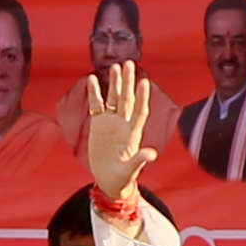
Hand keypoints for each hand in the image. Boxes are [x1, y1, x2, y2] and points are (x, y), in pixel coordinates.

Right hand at [81, 60, 154, 205]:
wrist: (109, 180)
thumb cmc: (121, 178)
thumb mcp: (130, 171)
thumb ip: (140, 161)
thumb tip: (152, 154)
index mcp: (132, 134)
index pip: (139, 111)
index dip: (142, 97)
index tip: (144, 82)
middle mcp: (123, 124)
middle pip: (126, 99)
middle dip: (128, 82)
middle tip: (129, 64)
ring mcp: (111, 123)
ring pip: (113, 99)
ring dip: (115, 83)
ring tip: (115, 67)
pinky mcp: (98, 125)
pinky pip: (96, 105)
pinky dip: (95, 93)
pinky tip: (93, 80)